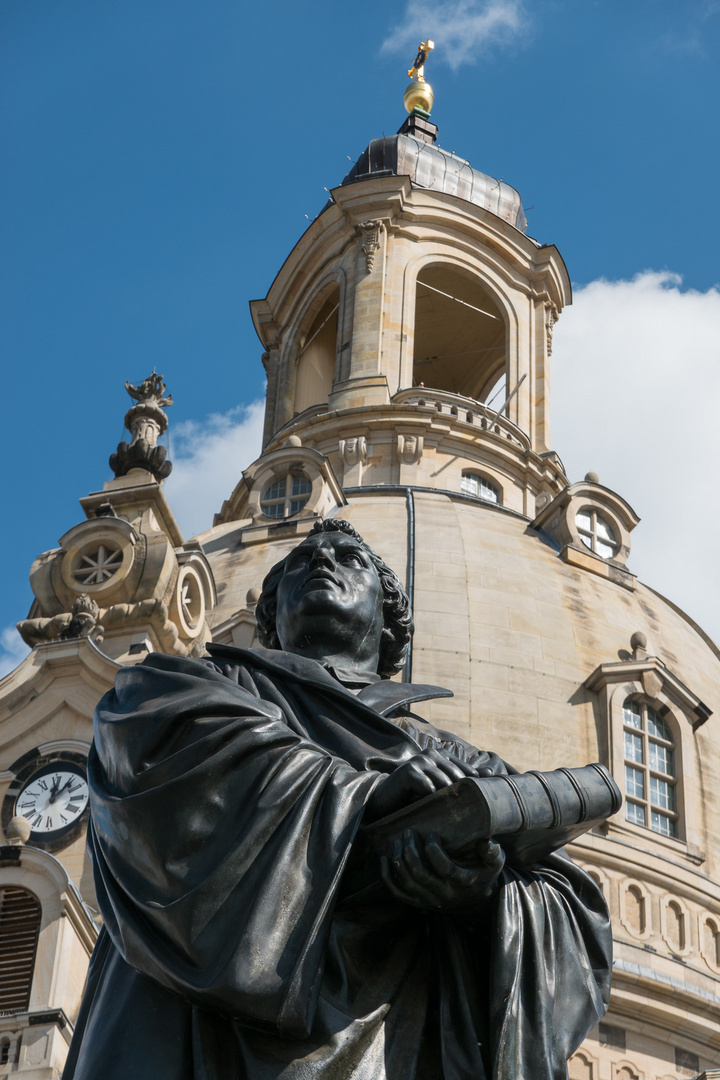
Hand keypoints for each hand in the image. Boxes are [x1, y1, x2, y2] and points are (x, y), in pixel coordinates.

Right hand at [364, 749, 477, 823]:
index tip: (463, 805)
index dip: (468, 792)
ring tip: (427, 806)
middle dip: (453, 798)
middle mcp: (432, 753)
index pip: (468, 773)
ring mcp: (420, 759)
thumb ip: (464, 780)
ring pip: (445, 786)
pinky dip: (425, 801)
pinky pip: (430, 790)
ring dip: (438, 801)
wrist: (383, 804)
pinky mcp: (410, 770)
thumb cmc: (415, 798)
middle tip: (442, 810)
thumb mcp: (441, 790)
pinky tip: (416, 803)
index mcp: (442, 755)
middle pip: (458, 780)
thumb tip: (492, 772)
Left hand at [380, 830, 504, 911]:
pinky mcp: (417, 903)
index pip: (445, 869)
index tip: (431, 834)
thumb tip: (486, 842)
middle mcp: (443, 894)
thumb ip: (492, 852)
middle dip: (410, 851)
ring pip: (407, 883)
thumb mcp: (494, 863)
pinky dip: (387, 877)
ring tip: (397, 841)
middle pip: (420, 875)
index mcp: (462, 883)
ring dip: (398, 860)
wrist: (474, 902)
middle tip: (408, 833)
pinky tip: (383, 859)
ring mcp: (428, 901)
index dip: (434, 850)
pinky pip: (397, 893)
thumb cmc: (483, 875)